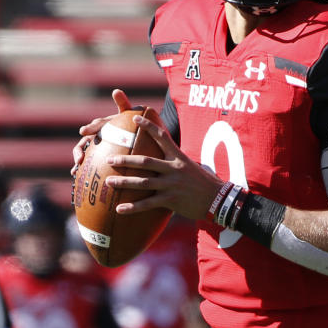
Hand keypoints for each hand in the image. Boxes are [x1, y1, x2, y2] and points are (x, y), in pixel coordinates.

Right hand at [71, 89, 132, 176]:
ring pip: (86, 156)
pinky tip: (84, 182)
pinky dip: (87, 173)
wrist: (148, 137)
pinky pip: (94, 167)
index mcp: (106, 125)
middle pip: (86, 143)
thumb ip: (124, 104)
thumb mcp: (132, 113)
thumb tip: (116, 91)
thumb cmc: (139, 124)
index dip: (90, 128)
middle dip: (79, 150)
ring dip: (79, 163)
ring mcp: (100, 149)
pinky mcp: (103, 160)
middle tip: (79, 158)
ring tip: (75, 171)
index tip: (84, 131)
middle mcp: (100, 137)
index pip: (96, 125)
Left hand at [104, 112, 223, 219]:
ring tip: (109, 181)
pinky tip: (119, 209)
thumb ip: (175, 163)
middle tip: (109, 159)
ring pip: (143, 182)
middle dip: (125, 160)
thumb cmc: (204, 183)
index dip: (148, 127)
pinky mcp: (171, 201)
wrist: (218, 200)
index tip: (135, 118)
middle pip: (145, 161)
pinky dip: (132, 207)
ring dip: (124, 182)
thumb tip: (161, 160)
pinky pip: (148, 204)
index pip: (162, 137)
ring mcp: (172, 185)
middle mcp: (173, 169)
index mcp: (178, 158)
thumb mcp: (191, 167)